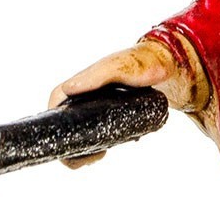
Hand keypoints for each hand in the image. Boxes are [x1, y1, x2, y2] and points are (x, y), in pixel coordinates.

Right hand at [48, 41, 178, 167]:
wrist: (165, 66)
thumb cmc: (140, 63)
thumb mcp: (119, 67)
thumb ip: (97, 75)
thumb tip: (69, 89)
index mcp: (77, 85)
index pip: (54, 109)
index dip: (54, 131)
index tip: (70, 148)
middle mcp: (82, 97)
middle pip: (65, 127)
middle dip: (73, 147)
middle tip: (94, 155)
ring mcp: (94, 107)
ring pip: (80, 134)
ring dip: (85, 149)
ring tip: (101, 154)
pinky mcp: (107, 114)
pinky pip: (96, 132)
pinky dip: (98, 143)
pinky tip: (108, 148)